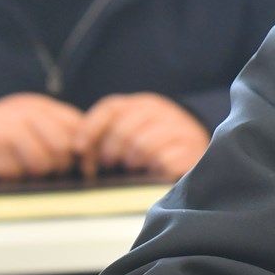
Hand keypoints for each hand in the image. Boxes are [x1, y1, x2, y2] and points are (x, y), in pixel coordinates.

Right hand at [0, 93, 86, 180]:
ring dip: (37, 173)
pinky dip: (13, 176)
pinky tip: (6, 167)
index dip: (85, 151)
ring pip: (40, 163)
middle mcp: (23, 113)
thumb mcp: (36, 120)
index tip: (86, 166)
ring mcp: (3, 129)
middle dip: (61, 165)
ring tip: (28, 169)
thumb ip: (63, 131)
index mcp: (40, 106)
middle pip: (61, 147)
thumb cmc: (9, 130)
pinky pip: (13, 173)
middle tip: (52, 170)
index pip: (76, 127)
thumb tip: (91, 160)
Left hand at [78, 94, 209, 179]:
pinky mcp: (191, 148)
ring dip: (133, 159)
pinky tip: (153, 169)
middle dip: (112, 149)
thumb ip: (104, 137)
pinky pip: (165, 159)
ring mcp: (178, 128)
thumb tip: (77, 151)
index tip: (79, 148)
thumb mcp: (130, 131)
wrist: (196, 145)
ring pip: (144, 144)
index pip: (111, 108)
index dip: (91, 128)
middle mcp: (161, 111)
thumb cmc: (155, 141)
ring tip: (133, 165)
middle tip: (109, 163)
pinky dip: (155, 167)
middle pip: (125, 129)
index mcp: (143, 104)